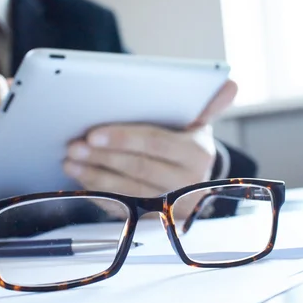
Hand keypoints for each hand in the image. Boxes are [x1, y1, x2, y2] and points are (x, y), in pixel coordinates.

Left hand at [64, 79, 237, 217]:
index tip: (94, 133)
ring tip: (70, 161)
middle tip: (73, 145)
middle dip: (102, 156)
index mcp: (197, 153)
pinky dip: (99, 194)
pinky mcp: (153, 219)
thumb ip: (209, 103)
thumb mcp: (199, 123)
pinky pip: (122, 208)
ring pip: (127, 190)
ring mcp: (169, 205)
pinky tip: (80, 181)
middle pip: (137, 168)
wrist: (195, 182)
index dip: (123, 138)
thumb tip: (232, 83)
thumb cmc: (187, 144)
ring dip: (94, 175)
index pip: (156, 143)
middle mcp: (187, 182)